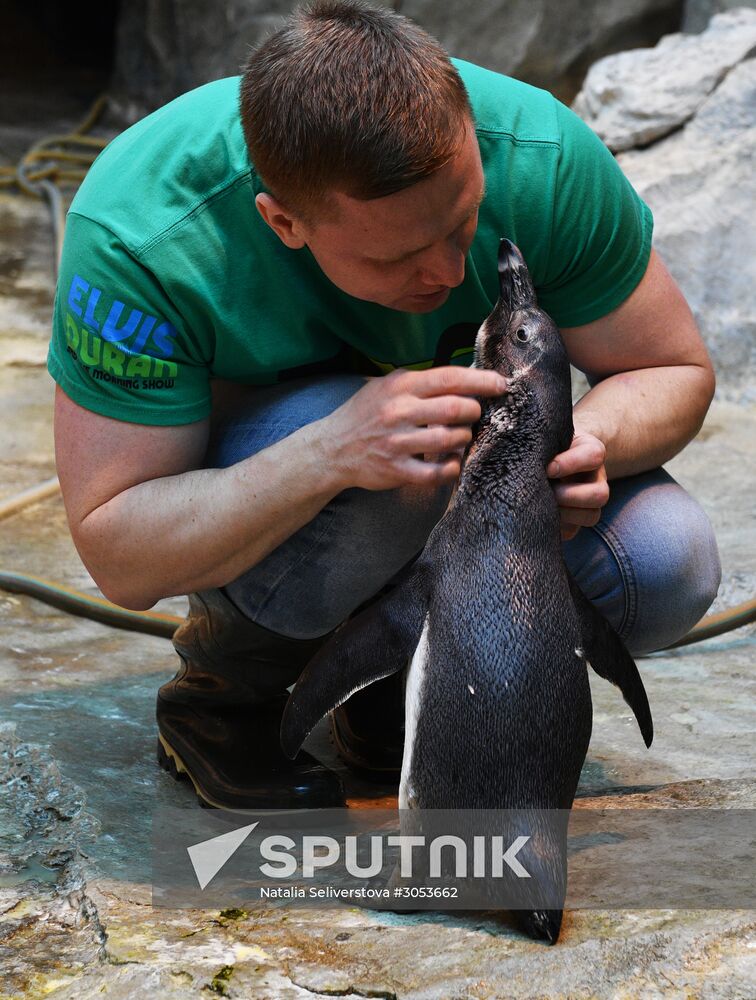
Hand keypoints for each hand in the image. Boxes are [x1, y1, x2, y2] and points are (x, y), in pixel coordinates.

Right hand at [323, 366, 506, 490]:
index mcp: (401, 386)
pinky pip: (436, 473)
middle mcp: (400, 412)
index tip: (501, 384)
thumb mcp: (387, 386)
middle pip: (456, 409)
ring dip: (462, 438)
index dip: (481, 381)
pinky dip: (451, 468)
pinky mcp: (397, 470)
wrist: (332, 448)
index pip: (449, 378)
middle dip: (475, 411)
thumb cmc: (365, 414)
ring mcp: (398, 443)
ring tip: (459, 436)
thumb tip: (464, 378)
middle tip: (475, 413)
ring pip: (450, 439)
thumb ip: (421, 382)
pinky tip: (451, 462)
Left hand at [546, 432, 608, 540]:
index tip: (547, 468)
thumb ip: (544, 444)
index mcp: (592, 453)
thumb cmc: (544, 445)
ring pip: (591, 516)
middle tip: (546, 490)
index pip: (594, 456)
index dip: (570, 464)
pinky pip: (571, 531)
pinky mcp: (574, 522)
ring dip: (564, 514)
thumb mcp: (548, 438)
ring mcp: (589, 504)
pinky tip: (537, 515)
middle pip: (600, 494)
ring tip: (541, 505)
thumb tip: (528, 462)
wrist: (541, 460)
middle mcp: (596, 480)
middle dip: (569, 495)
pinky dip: (554, 526)